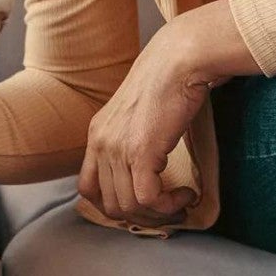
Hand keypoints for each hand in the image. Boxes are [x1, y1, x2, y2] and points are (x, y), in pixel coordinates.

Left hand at [76, 18, 223, 227]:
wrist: (178, 60)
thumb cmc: (167, 80)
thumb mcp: (137, 111)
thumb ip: (131, 135)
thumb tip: (148, 167)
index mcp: (96, 133)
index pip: (88, 188)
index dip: (114, 204)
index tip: (143, 202)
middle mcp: (101, 143)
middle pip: (109, 203)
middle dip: (140, 215)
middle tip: (168, 206)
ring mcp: (118, 148)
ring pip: (128, 206)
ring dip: (159, 212)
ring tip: (181, 198)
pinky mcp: (141, 152)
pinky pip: (148, 199)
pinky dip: (169, 205)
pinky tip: (187, 194)